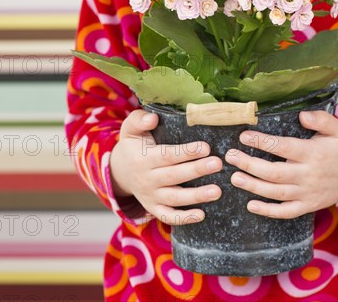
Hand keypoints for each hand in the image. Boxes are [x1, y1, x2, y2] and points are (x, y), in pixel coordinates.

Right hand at [110, 110, 222, 224]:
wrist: (119, 171)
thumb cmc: (133, 145)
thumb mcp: (130, 129)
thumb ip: (139, 120)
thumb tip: (153, 118)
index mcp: (144, 159)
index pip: (167, 155)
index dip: (186, 152)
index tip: (206, 147)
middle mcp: (147, 179)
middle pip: (174, 176)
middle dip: (196, 170)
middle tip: (217, 164)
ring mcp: (151, 196)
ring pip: (175, 199)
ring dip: (196, 196)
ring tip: (217, 191)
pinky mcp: (154, 208)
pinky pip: (168, 217)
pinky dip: (184, 218)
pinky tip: (202, 214)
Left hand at [225, 110, 337, 218]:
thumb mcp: (337, 128)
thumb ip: (320, 119)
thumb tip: (301, 116)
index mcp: (314, 153)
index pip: (283, 147)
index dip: (262, 142)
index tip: (244, 136)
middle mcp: (310, 175)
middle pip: (275, 172)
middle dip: (250, 164)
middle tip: (230, 156)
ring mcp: (309, 193)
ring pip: (277, 193)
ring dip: (253, 186)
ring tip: (234, 177)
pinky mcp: (309, 206)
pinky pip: (286, 212)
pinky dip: (268, 211)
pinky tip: (250, 205)